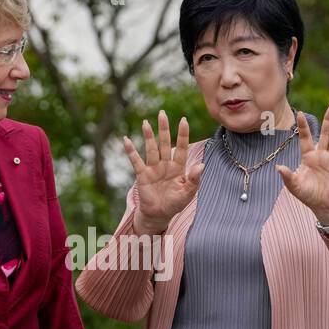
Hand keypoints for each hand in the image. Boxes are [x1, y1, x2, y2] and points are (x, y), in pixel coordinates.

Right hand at [122, 110, 204, 234]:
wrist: (159, 215)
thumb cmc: (175, 203)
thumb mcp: (188, 193)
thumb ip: (194, 179)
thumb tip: (201, 165)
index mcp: (178, 167)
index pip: (181, 147)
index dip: (182, 135)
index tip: (183, 120)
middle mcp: (165, 164)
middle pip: (165, 143)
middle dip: (164, 129)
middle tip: (162, 113)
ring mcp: (153, 168)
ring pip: (151, 149)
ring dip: (149, 136)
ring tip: (146, 123)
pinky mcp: (142, 175)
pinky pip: (136, 160)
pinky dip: (131, 151)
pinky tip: (126, 140)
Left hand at [276, 103, 328, 225]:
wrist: (323, 207)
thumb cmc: (308, 195)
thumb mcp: (294, 186)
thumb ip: (287, 176)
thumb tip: (278, 167)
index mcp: (309, 157)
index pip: (305, 138)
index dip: (303, 127)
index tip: (300, 114)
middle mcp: (322, 155)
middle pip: (325, 134)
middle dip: (328, 120)